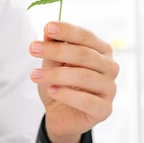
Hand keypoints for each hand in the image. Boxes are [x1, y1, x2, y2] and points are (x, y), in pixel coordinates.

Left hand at [29, 21, 118, 142]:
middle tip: (33, 49)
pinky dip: (66, 95)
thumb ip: (53, 47)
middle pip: (85, 55)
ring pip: (84, 76)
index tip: (47, 27)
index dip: (67, 31)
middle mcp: (110, 67)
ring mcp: (109, 89)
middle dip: (57, 50)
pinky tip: (51, 90)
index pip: (86, 36)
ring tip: (34, 75)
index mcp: (101, 50)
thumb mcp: (53, 63)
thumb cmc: (60, 83)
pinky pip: (86, 101)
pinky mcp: (104, 109)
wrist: (60, 114)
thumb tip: (48, 32)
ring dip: (56, 74)